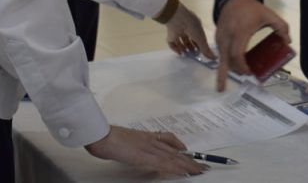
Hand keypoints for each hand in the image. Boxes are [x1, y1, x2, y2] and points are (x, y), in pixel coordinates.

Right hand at [85, 125, 204, 174]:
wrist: (102, 136)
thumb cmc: (111, 137)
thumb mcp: (128, 138)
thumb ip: (139, 143)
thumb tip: (145, 152)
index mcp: (148, 137)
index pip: (171, 142)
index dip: (183, 149)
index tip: (193, 156)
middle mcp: (152, 142)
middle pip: (175, 152)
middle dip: (190, 160)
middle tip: (205, 166)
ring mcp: (149, 149)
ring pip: (172, 158)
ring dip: (187, 165)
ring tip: (199, 170)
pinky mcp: (144, 157)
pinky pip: (162, 163)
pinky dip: (173, 168)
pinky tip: (181, 172)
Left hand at [165, 2, 216, 59]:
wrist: (178, 20)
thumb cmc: (192, 27)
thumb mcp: (201, 39)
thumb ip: (206, 49)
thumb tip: (215, 58)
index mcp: (195, 27)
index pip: (197, 37)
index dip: (199, 45)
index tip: (200, 53)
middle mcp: (187, 29)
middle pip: (188, 40)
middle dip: (191, 48)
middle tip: (192, 55)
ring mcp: (178, 31)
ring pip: (180, 42)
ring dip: (183, 48)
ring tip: (186, 55)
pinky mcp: (170, 34)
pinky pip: (172, 43)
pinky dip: (175, 48)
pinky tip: (179, 53)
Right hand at [215, 0, 289, 91]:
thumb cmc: (252, 8)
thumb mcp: (269, 15)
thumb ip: (281, 26)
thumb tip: (288, 41)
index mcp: (240, 32)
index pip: (237, 54)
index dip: (242, 67)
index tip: (250, 72)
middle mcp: (227, 36)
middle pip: (227, 60)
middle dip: (236, 71)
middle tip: (246, 74)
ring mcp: (220, 37)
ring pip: (222, 58)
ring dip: (230, 67)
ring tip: (240, 72)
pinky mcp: (217, 37)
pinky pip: (220, 52)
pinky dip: (226, 59)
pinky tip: (233, 63)